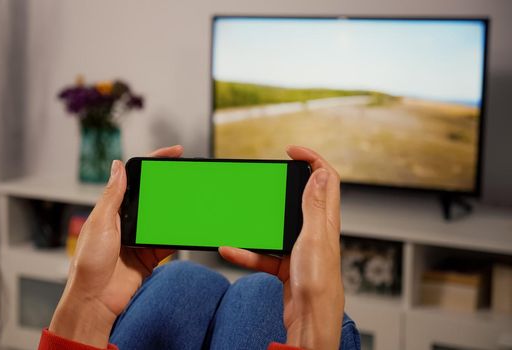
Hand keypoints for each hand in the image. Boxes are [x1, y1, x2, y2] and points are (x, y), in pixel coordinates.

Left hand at [49, 145, 183, 347]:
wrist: (96, 301)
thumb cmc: (89, 264)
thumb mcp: (100, 224)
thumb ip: (112, 196)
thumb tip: (118, 166)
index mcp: (112, 209)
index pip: (135, 178)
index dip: (154, 162)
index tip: (174, 152)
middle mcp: (126, 222)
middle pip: (153, 196)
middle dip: (171, 185)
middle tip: (190, 175)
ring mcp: (139, 239)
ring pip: (163, 218)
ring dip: (177, 210)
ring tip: (193, 201)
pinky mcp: (150, 256)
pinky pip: (168, 241)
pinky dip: (178, 235)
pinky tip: (189, 228)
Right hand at [219, 146, 343, 349]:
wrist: (310, 323)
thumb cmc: (318, 285)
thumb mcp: (313, 239)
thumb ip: (314, 207)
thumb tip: (319, 174)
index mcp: (326, 221)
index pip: (327, 179)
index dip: (313, 159)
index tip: (291, 151)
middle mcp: (316, 233)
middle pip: (302, 199)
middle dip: (283, 186)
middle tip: (267, 176)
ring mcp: (301, 250)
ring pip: (278, 227)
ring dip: (259, 223)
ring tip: (243, 214)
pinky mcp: (287, 267)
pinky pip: (264, 254)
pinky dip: (247, 252)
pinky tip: (231, 251)